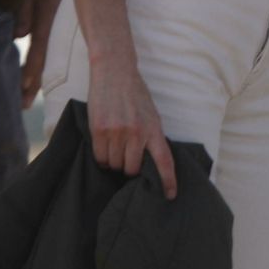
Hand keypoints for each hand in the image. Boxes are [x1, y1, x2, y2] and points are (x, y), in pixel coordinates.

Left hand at [14, 0, 68, 109]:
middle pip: (45, 58)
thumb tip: (18, 36)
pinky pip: (54, 44)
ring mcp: (65, 24)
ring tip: (31, 92)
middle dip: (34, 82)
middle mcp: (58, 25)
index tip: (25, 90)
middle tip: (24, 104)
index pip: (38, 49)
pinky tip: (43, 68)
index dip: (31, 70)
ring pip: (51, 54)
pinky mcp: (67, 20)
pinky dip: (46, 58)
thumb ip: (23, 9)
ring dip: (41, 73)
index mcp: (48, 16)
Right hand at [88, 55, 176, 198]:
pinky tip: (104, 143)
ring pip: (114, 164)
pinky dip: (102, 156)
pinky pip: (100, 157)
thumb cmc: (134, 95)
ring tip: (115, 144)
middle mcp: (137, 133)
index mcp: (154, 128)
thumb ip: (150, 136)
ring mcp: (117, 132)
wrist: (115, 73)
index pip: (164, 160)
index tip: (170, 196)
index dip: (168, 180)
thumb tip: (148, 162)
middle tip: (126, 157)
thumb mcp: (150, 114)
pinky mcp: (99, 130)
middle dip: (128, 169)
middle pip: (131, 169)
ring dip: (114, 161)